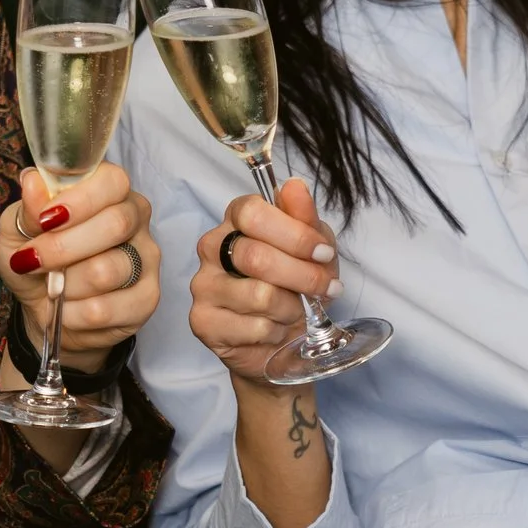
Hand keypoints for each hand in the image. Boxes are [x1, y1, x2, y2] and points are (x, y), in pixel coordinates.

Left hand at [0, 162, 159, 364]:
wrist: (46, 309)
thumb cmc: (36, 259)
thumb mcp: (18, 230)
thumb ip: (28, 209)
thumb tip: (32, 182)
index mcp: (109, 191)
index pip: (112, 181)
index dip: (79, 201)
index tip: (46, 219)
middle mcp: (135, 219)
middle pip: (115, 224)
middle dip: (63, 247)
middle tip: (34, 260)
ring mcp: (147, 260)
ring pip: (107, 271)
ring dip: (66, 285)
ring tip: (53, 288)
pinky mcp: (147, 299)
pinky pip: (105, 308)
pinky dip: (74, 313)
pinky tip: (67, 309)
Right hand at [192, 178, 342, 385]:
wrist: (282, 341)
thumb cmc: (295, 287)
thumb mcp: (314, 249)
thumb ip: (305, 219)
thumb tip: (295, 186)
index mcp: (236, 220)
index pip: (252, 213)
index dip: (294, 235)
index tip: (323, 253)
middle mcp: (212, 247)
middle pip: (256, 256)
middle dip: (302, 276)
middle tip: (325, 289)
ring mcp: (203, 285)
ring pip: (259, 295)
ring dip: (290, 308)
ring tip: (293, 311)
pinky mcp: (203, 321)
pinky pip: (253, 327)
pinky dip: (276, 331)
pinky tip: (274, 329)